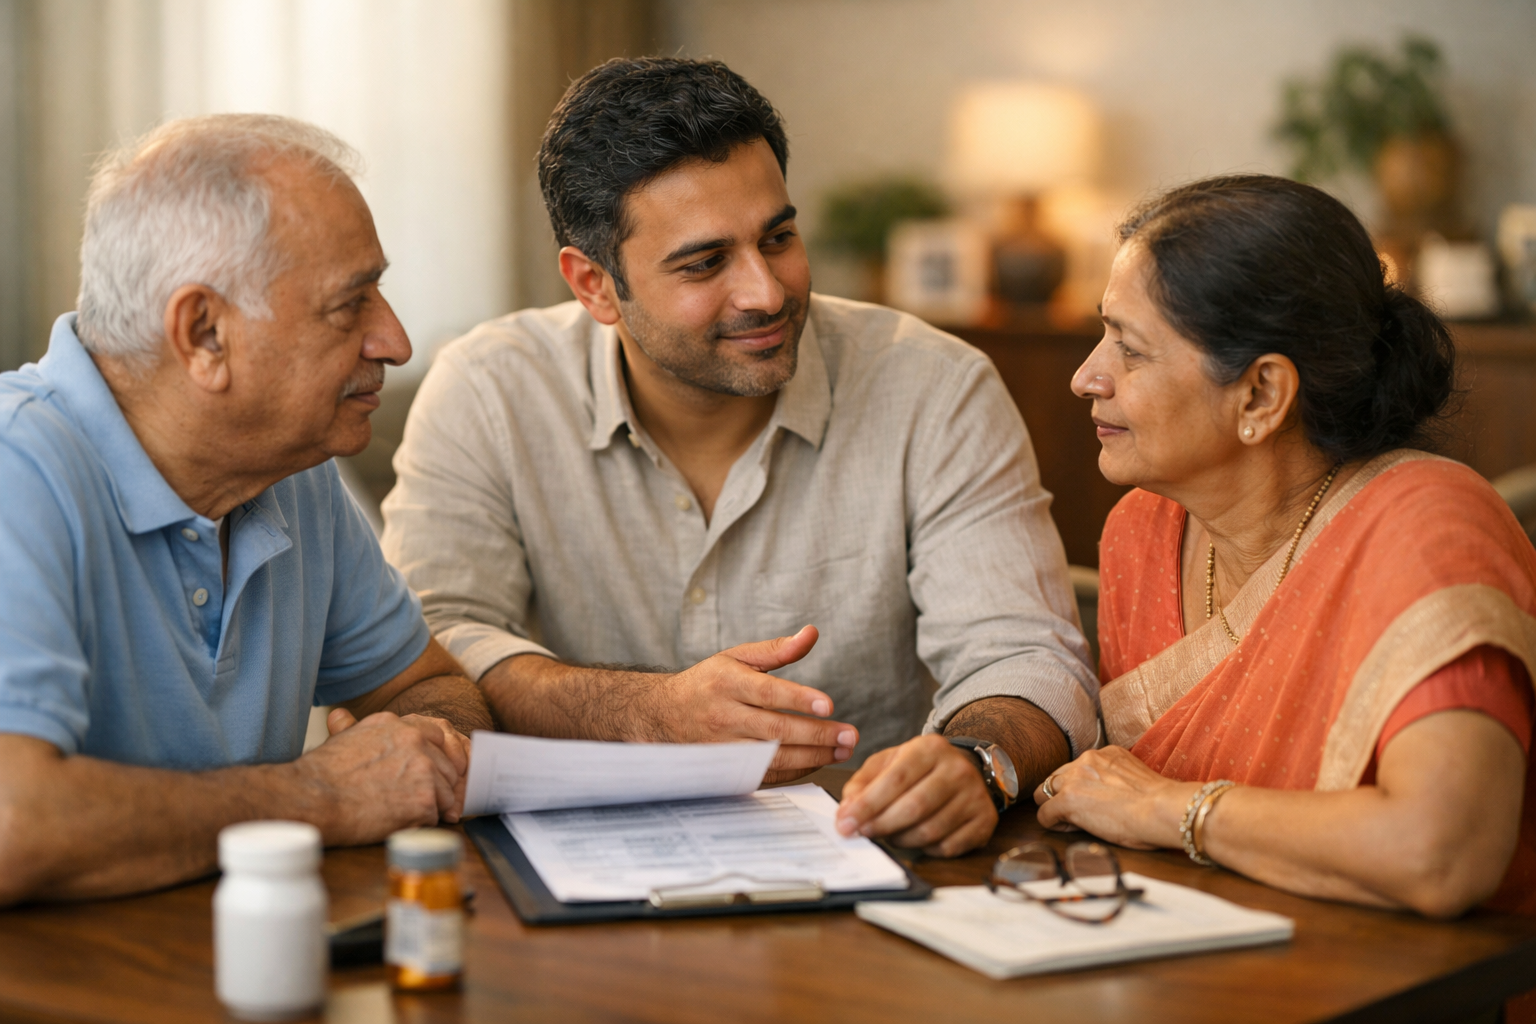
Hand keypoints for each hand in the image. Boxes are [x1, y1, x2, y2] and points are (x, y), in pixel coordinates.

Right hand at [296, 710, 467, 845]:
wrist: (312, 798)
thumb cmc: (322, 773)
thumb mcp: (344, 736)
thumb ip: (359, 727)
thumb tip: (341, 716)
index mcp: (399, 725)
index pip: (438, 739)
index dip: (432, 762)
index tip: (421, 777)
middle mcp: (417, 741)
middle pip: (446, 768)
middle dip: (433, 787)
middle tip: (406, 800)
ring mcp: (424, 770)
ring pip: (445, 794)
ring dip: (426, 807)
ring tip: (396, 812)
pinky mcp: (424, 800)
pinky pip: (435, 816)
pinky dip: (419, 824)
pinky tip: (394, 821)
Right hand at [654, 626, 858, 782]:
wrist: (663, 714)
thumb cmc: (708, 682)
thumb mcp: (737, 658)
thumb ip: (777, 649)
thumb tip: (811, 634)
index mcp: (727, 683)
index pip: (768, 692)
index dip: (799, 699)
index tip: (829, 705)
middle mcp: (724, 716)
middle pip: (775, 730)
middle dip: (817, 735)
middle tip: (850, 735)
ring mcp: (723, 747)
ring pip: (772, 757)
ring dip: (812, 757)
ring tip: (842, 751)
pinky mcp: (726, 769)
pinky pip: (765, 775)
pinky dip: (794, 771)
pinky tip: (818, 762)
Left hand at [834, 734, 996, 856]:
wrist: (966, 768)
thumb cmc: (920, 769)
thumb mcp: (888, 763)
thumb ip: (862, 783)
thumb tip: (846, 811)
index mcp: (930, 748)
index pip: (896, 779)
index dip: (868, 805)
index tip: (845, 823)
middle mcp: (957, 769)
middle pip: (914, 807)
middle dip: (881, 825)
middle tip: (861, 834)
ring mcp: (975, 796)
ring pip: (930, 831)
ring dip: (901, 840)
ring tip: (889, 834)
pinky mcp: (985, 821)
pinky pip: (948, 847)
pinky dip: (926, 849)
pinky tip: (916, 839)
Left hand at [1033, 746, 1196, 849]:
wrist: (1162, 809)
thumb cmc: (1159, 804)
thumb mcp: (1133, 778)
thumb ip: (1114, 779)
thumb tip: (1107, 796)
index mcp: (1104, 754)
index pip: (1076, 768)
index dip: (1078, 788)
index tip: (1090, 803)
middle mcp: (1086, 760)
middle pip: (1056, 777)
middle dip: (1062, 796)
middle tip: (1078, 814)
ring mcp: (1074, 779)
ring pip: (1044, 792)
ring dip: (1055, 807)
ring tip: (1073, 822)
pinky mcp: (1067, 799)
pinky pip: (1044, 813)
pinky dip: (1052, 823)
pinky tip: (1068, 829)